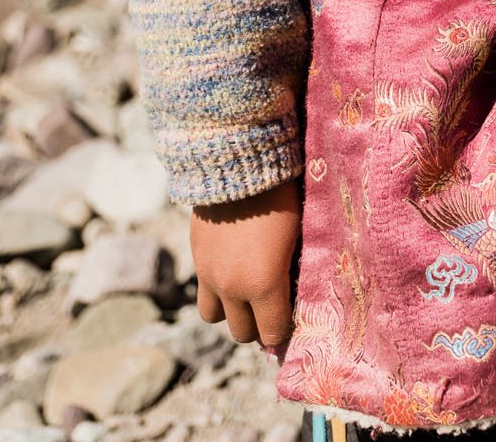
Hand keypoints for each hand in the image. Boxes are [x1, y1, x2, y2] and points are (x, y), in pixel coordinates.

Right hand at [191, 177, 302, 354]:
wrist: (238, 162)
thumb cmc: (280, 196)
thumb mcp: (297, 236)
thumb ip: (293, 271)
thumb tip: (298, 291)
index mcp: (263, 285)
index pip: (273, 333)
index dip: (285, 330)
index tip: (293, 318)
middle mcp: (232, 288)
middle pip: (243, 332)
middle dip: (259, 325)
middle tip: (272, 308)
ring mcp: (209, 275)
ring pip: (216, 317)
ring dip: (232, 311)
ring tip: (247, 293)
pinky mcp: (196, 257)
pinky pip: (203, 290)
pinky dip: (217, 289)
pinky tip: (232, 269)